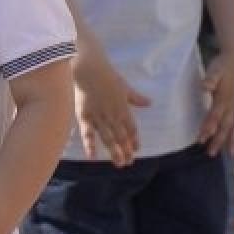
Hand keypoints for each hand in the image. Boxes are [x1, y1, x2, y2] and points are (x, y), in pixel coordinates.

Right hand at [72, 51, 149, 166]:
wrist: (88, 68)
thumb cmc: (106, 75)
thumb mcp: (124, 86)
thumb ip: (136, 97)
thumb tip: (149, 103)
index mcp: (123, 108)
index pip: (131, 129)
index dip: (134, 140)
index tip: (136, 150)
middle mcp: (113, 115)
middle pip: (122, 137)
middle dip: (126, 151)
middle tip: (128, 162)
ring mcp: (99, 117)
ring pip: (108, 139)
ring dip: (114, 152)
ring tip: (119, 164)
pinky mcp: (84, 116)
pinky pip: (87, 134)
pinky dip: (90, 145)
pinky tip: (92, 157)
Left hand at [197, 51, 233, 155]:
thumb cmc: (223, 65)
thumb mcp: (215, 69)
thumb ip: (211, 78)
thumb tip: (205, 85)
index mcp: (224, 98)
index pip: (214, 116)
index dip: (208, 127)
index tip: (201, 139)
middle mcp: (232, 104)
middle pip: (225, 126)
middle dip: (218, 140)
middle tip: (210, 153)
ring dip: (230, 140)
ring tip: (230, 154)